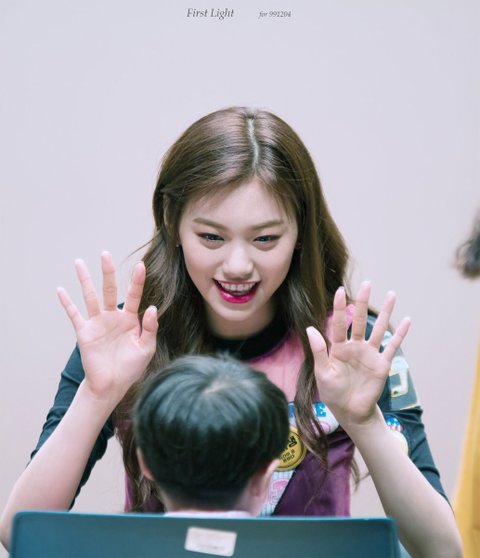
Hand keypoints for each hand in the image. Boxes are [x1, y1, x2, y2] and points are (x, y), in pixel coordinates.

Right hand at [57, 252, 157, 402]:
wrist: (112, 385)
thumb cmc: (131, 368)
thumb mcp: (146, 348)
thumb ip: (150, 328)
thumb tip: (152, 307)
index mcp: (130, 319)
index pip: (134, 295)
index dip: (137, 281)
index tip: (140, 265)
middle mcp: (112, 317)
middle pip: (110, 289)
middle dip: (108, 272)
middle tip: (105, 254)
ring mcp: (97, 323)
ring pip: (90, 297)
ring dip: (85, 280)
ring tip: (79, 262)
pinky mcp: (85, 332)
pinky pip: (74, 315)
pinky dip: (67, 303)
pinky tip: (60, 290)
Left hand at [307, 281, 409, 428]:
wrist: (351, 412)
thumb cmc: (333, 393)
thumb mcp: (322, 372)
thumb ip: (318, 350)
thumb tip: (310, 328)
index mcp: (338, 348)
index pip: (339, 323)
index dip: (340, 308)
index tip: (340, 291)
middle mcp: (355, 346)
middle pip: (361, 320)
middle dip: (363, 302)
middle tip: (367, 283)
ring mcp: (370, 354)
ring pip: (379, 328)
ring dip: (386, 312)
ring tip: (391, 294)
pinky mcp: (382, 364)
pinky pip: (393, 346)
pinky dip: (400, 334)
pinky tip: (407, 320)